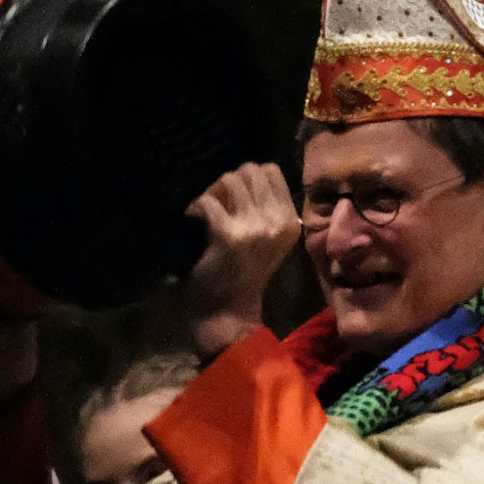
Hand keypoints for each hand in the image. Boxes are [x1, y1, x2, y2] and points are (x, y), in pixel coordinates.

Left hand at [183, 163, 301, 357]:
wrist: (228, 313)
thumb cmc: (245, 275)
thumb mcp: (270, 240)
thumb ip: (266, 208)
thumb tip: (244, 173)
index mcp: (291, 221)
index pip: (271, 170)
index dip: (248, 177)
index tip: (234, 197)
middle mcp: (278, 221)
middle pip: (249, 171)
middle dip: (227, 182)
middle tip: (215, 204)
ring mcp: (254, 228)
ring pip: (228, 180)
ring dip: (211, 192)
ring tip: (204, 213)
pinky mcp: (228, 236)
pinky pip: (207, 202)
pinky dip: (194, 208)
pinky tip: (192, 223)